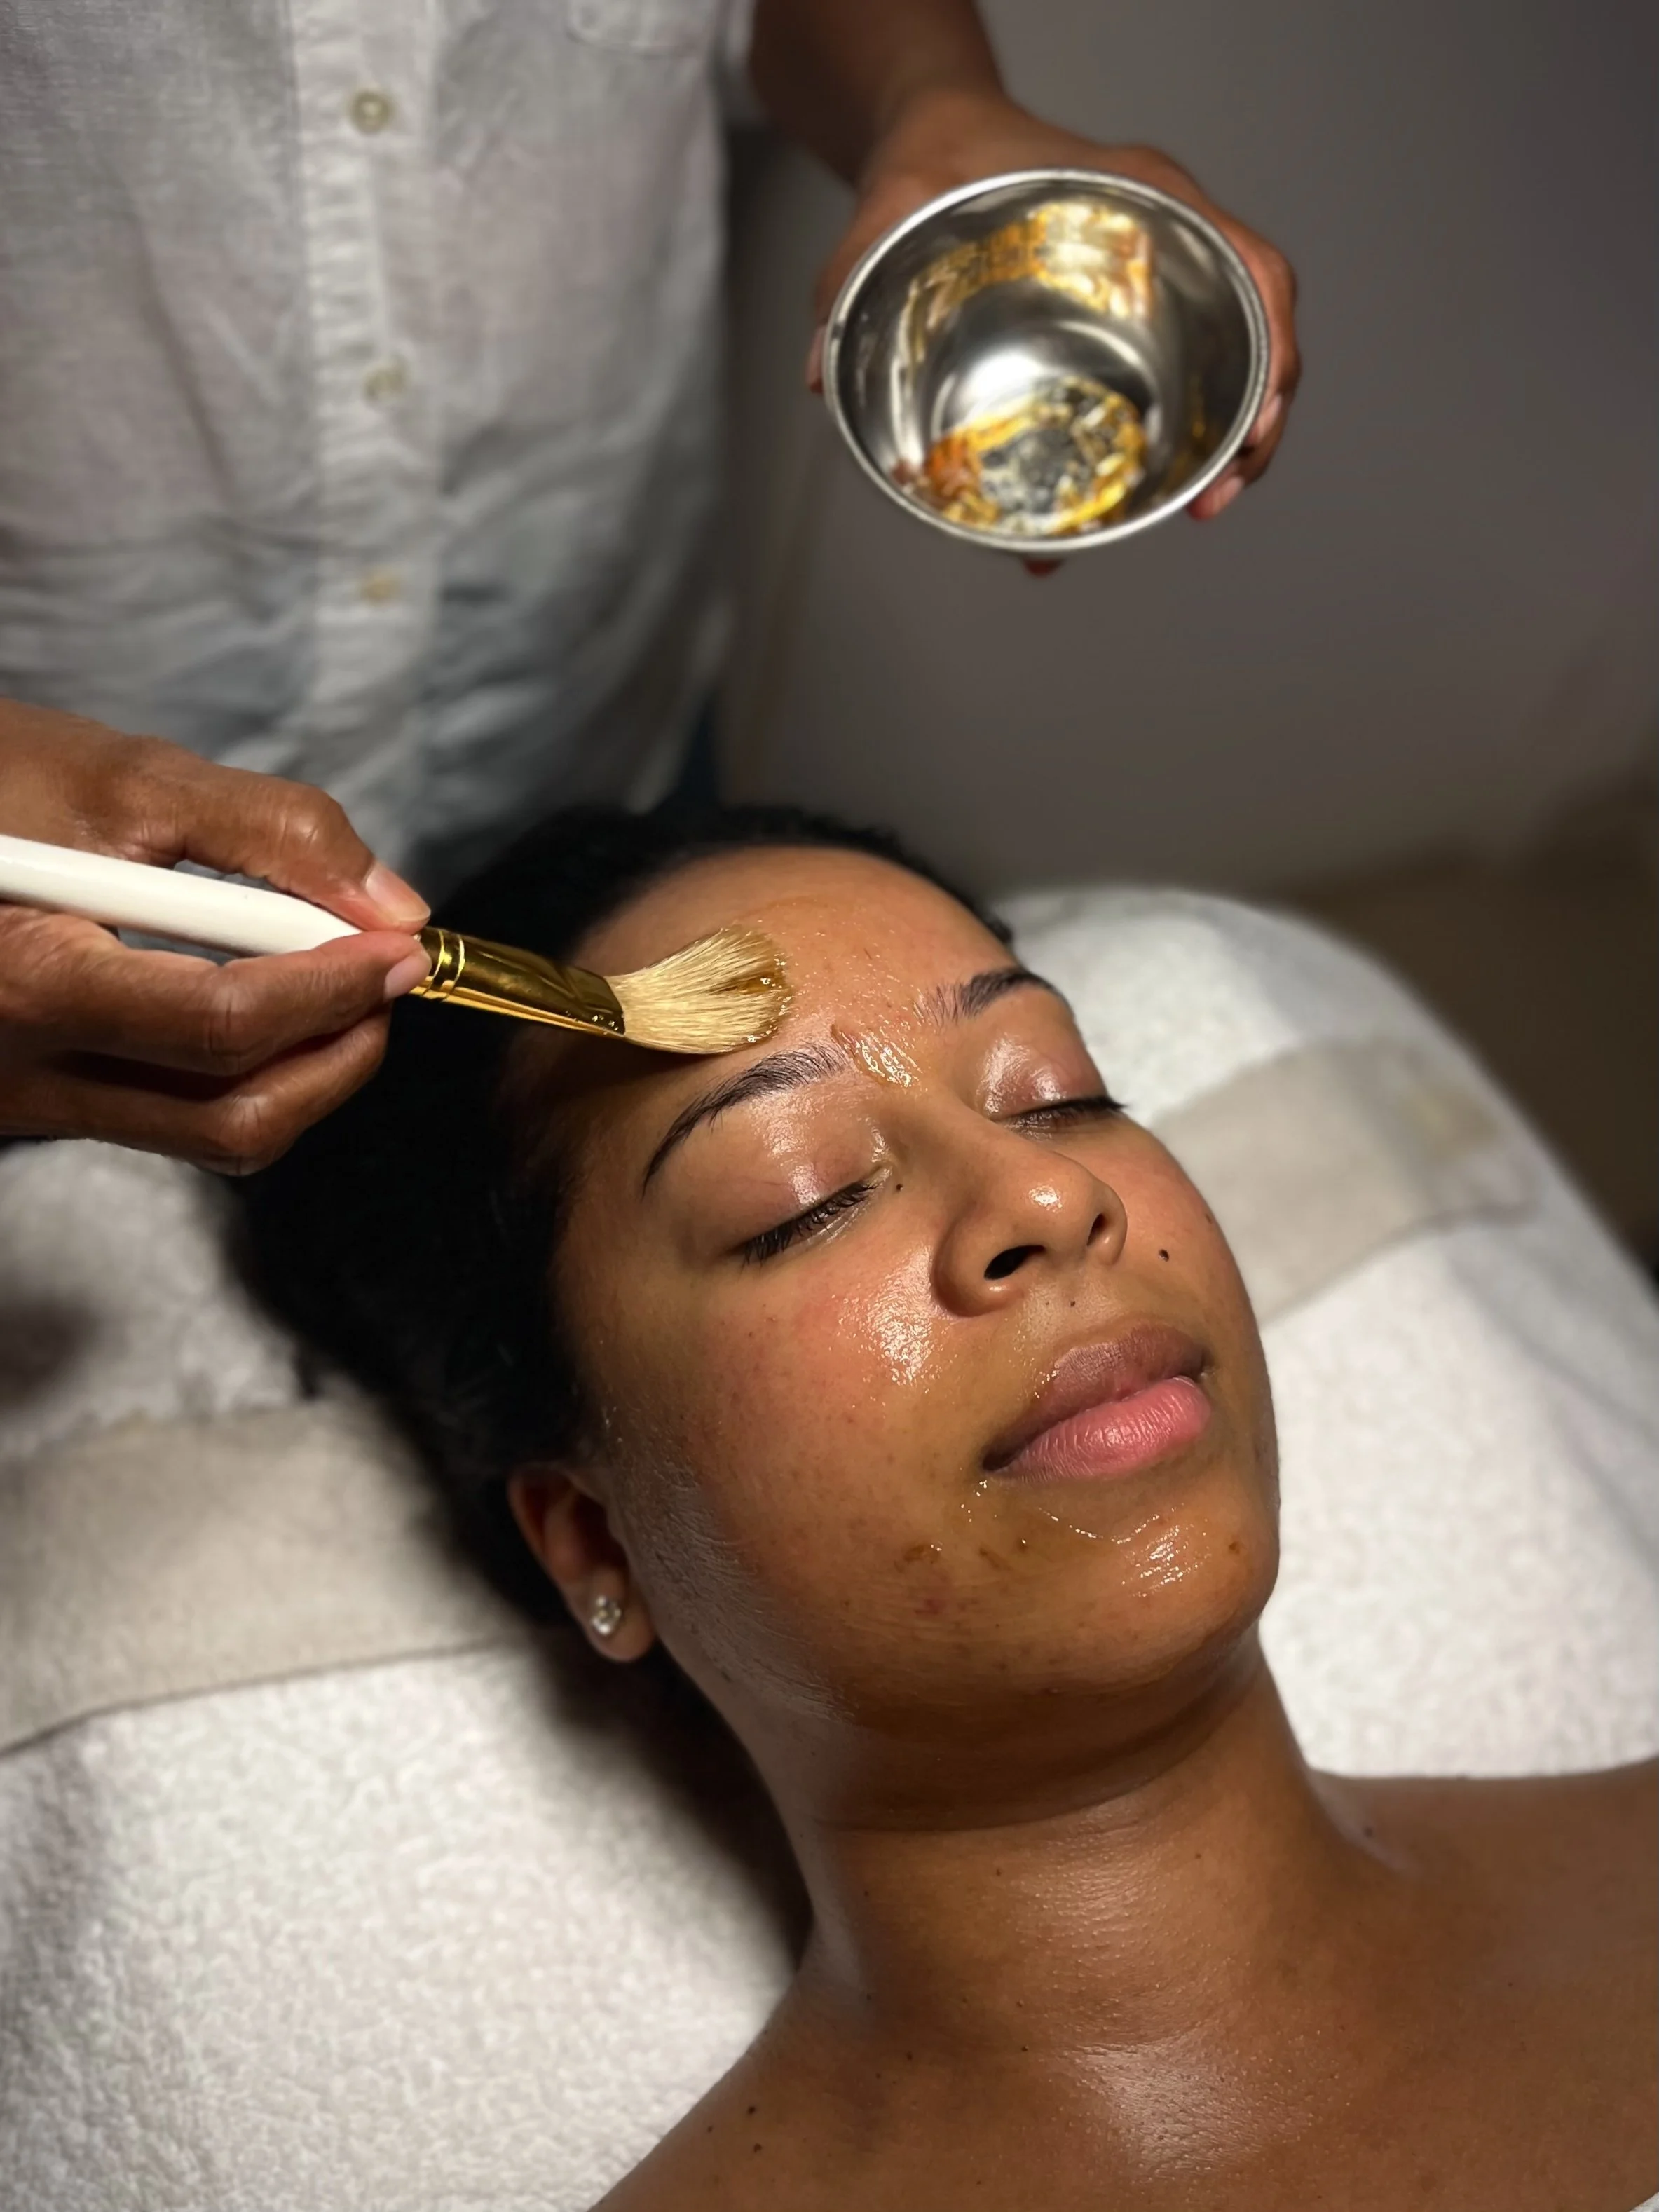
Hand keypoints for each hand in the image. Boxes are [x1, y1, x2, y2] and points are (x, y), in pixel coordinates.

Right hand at [0, 701, 430, 1171]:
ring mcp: (31, 1101)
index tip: (402, 949)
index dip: (335, 989)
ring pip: (211, 1133)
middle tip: (383, 980)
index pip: (223, 1026)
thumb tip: (394, 907)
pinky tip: (262, 997)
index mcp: (31, 983)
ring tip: (335, 985)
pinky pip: (172, 1117)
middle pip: (232, 1116)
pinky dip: (244, 1071)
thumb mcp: (124, 779)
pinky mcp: (43, 1104)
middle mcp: (24, 1072)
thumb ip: (272, 833)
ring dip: (303, 1070)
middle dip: (338, 1052)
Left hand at [809, 86, 1299, 528]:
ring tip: (1198, 508)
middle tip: (1214, 499)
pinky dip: (1179, 438)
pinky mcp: (1134, 321)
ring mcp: (1158, 284)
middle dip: (1255, 424)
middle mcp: (1170, 239)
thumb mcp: (891, 198)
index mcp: (1145, 196)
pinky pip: (1183, 380)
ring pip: (1232, 365)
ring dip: (1230, 443)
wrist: (936, 138)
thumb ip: (851, 274)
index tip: (1257, 419)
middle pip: (1258, 333)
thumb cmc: (936, 156)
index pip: (1251, 269)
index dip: (1270, 348)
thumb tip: (818, 374)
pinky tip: (1143, 496)